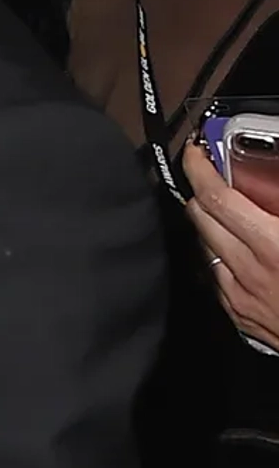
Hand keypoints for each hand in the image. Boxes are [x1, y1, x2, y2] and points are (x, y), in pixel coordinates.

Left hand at [184, 142, 278, 351]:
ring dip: (210, 225)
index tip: (196, 153)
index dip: (199, 169)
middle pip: (200, 219)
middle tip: (211, 175)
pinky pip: (215, 276)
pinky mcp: (239, 315)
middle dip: (201, 191)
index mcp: (272, 244)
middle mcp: (247, 269)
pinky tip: (238, 250)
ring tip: (229, 212)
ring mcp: (239, 295)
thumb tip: (276, 184)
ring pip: (203, 247)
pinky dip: (219, 256)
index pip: (217, 198)